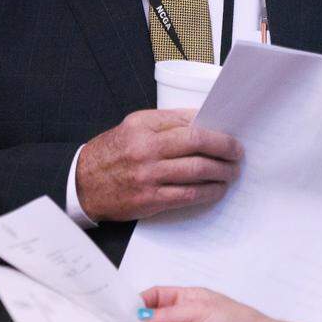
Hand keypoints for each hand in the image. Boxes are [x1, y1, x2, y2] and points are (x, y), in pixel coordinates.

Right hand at [76, 109, 242, 221]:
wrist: (83, 184)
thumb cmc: (112, 153)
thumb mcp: (133, 126)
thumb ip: (165, 122)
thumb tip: (202, 122)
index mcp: (144, 126)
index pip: (188, 122)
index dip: (214, 128)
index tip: (229, 133)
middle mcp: (146, 149)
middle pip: (197, 144)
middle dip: (225, 148)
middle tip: (238, 152)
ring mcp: (149, 176)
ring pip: (197, 171)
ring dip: (221, 171)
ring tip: (232, 171)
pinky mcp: (150, 199)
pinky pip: (188, 195)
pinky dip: (208, 192)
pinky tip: (217, 189)